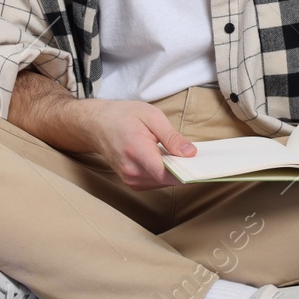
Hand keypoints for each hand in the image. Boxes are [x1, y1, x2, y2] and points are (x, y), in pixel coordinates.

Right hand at [75, 99, 197, 190]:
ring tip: (179, 154)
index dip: (186, 173)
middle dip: (183, 169)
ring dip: (174, 171)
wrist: (96, 124)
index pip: (166, 174)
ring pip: (163, 182)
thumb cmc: (122, 116)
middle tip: (195, 155)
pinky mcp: (132, 182)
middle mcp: (131, 171)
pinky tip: (167, 160)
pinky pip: (155, 182)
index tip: (202, 167)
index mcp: (136, 151)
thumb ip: (172, 137)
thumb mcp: (151, 116)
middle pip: (168, 179)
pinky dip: (164, 173)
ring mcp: (130, 179)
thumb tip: (190, 153)